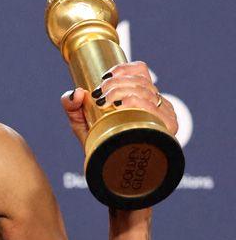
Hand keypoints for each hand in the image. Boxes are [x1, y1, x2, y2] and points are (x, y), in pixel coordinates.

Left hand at [61, 60, 178, 147]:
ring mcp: (164, 115)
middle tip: (98, 95)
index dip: (122, 68)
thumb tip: (77, 91)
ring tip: (103, 102)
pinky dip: (134, 101)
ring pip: (144, 90)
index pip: (140, 70)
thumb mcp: (81, 123)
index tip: (104, 78)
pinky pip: (151, 106)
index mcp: (141, 97)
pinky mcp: (168, 127)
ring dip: (120, 91)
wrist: (112, 171)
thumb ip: (71, 106)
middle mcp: (156, 104)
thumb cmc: (98, 145)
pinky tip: (120, 105)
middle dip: (114, 83)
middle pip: (139, 80)